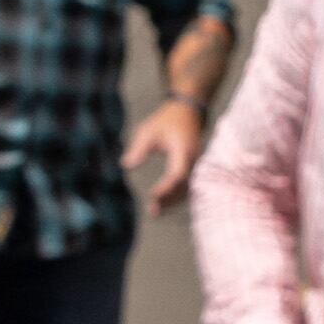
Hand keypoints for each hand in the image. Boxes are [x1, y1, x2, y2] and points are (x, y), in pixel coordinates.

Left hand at [122, 92, 204, 209]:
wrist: (187, 112)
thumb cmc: (165, 121)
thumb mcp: (148, 130)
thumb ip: (139, 148)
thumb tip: (126, 164)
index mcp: (183, 150)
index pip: (178, 174)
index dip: (167, 187)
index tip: (152, 196)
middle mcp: (194, 160)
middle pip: (184, 186)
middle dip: (170, 199)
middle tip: (152, 211)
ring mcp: (197, 165)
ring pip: (188, 189)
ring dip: (173, 201)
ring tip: (155, 211)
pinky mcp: (195, 168)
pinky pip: (189, 186)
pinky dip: (177, 196)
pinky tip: (163, 204)